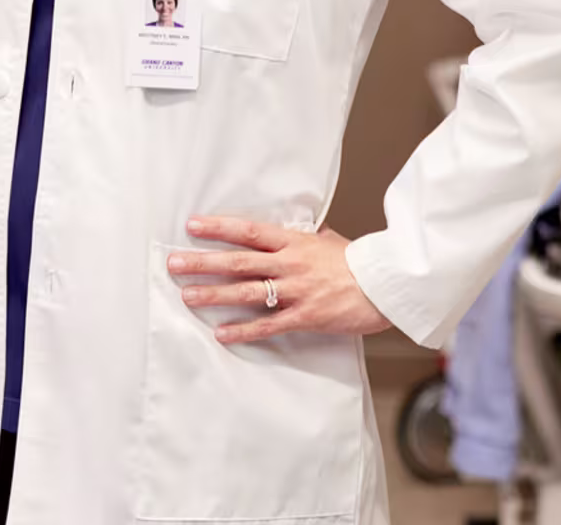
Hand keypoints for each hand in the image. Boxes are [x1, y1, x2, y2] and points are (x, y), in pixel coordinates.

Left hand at [167, 217, 392, 344]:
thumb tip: (294, 229)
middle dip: (203, 262)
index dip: (219, 228)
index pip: (249, 231)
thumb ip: (306, 237)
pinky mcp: (305, 317)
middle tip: (175, 263)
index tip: (193, 226)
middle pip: (238, 262)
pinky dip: (243, 330)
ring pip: (247, 293)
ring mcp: (296, 291)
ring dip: (214, 295)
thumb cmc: (360, 261)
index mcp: (295, 242)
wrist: (386, 284)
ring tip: (188, 296)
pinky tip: (221, 333)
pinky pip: (268, 325)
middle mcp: (290, 264)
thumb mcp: (330, 240)